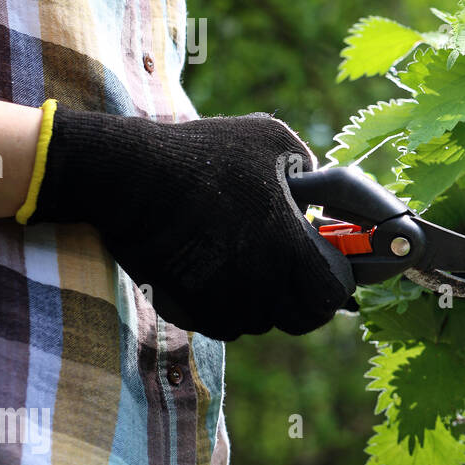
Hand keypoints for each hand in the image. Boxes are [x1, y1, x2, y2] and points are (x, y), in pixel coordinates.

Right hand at [27, 105, 353, 340]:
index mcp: (289, 250)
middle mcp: (259, 287)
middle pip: (298, 317)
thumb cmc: (206, 154)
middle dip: (300, 294)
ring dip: (260, 298)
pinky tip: (214, 268)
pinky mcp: (187, 312)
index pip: (332, 295)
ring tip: (245, 257)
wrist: (130, 177)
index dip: (333, 278)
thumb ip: (311, 171)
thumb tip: (318, 195)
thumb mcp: (274, 142)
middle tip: (289, 263)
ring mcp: (220, 304)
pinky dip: (225, 304)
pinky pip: (222, 321)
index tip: (324, 259)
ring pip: (258, 320)